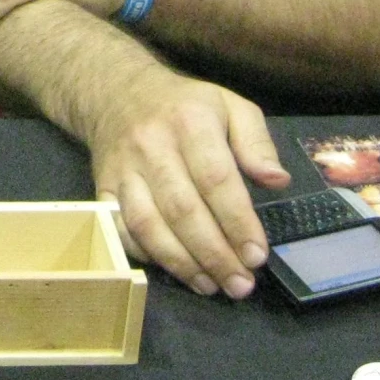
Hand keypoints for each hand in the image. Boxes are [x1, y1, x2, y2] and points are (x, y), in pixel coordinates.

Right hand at [87, 60, 288, 299]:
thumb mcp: (230, 106)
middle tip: (240, 284)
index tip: (257, 255)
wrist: (117, 93)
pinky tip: (175, 269)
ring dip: (182, 263)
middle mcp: (151, 145)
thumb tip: (277, 181)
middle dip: (215, 255)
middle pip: (183, 210)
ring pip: (148, 225)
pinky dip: (146, 255)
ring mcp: (123, 169)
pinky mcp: (102, 188)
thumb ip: (257, 142)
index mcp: (190, 121)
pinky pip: (121, 229)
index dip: (238, 223)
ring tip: (211, 285)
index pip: (216, 179)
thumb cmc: (184, 106)